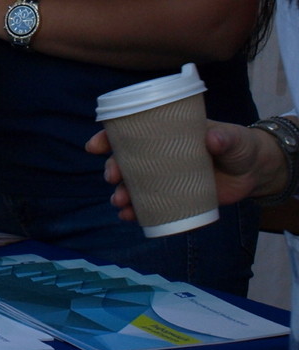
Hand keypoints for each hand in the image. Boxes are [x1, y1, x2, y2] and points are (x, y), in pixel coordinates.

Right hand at [87, 121, 288, 213]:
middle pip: (126, 160)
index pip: (130, 131)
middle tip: (113, 178)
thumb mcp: (232, 138)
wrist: (253, 171)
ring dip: (122, 193)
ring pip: (135, 185)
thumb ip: (224, 138)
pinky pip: (151, 205)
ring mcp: (166, 177)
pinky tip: (130, 217)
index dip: (108, 137)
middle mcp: (159, 154)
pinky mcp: (177, 197)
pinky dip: (138, 212)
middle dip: (113, 169)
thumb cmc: (238, 145)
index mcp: (165, 133)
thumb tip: (212, 139)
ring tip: (120, 203)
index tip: (95, 147)